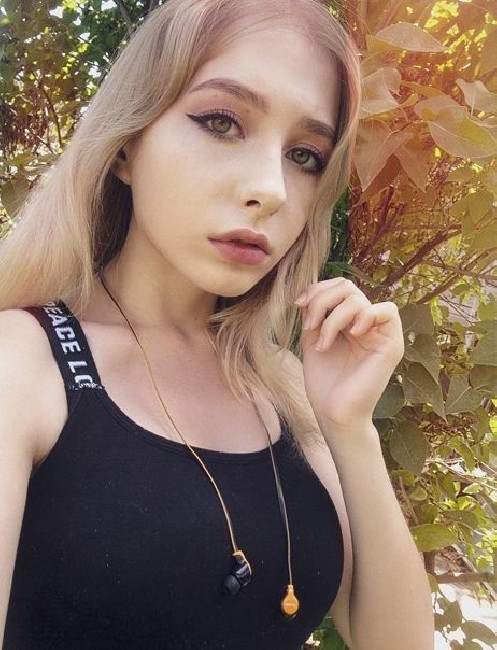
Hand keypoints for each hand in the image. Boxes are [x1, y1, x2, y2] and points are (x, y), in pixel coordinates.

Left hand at [296, 279, 403, 431]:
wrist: (333, 412)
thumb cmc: (324, 382)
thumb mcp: (312, 338)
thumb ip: (314, 313)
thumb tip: (311, 290)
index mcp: (349, 321)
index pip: (339, 287)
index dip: (318, 289)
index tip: (298, 305)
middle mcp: (366, 324)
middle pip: (348, 287)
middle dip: (322, 300)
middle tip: (309, 325)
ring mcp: (380, 333)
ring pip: (359, 299)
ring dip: (333, 317)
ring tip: (322, 343)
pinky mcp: (392, 345)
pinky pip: (388, 311)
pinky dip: (365, 316)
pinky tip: (350, 334)